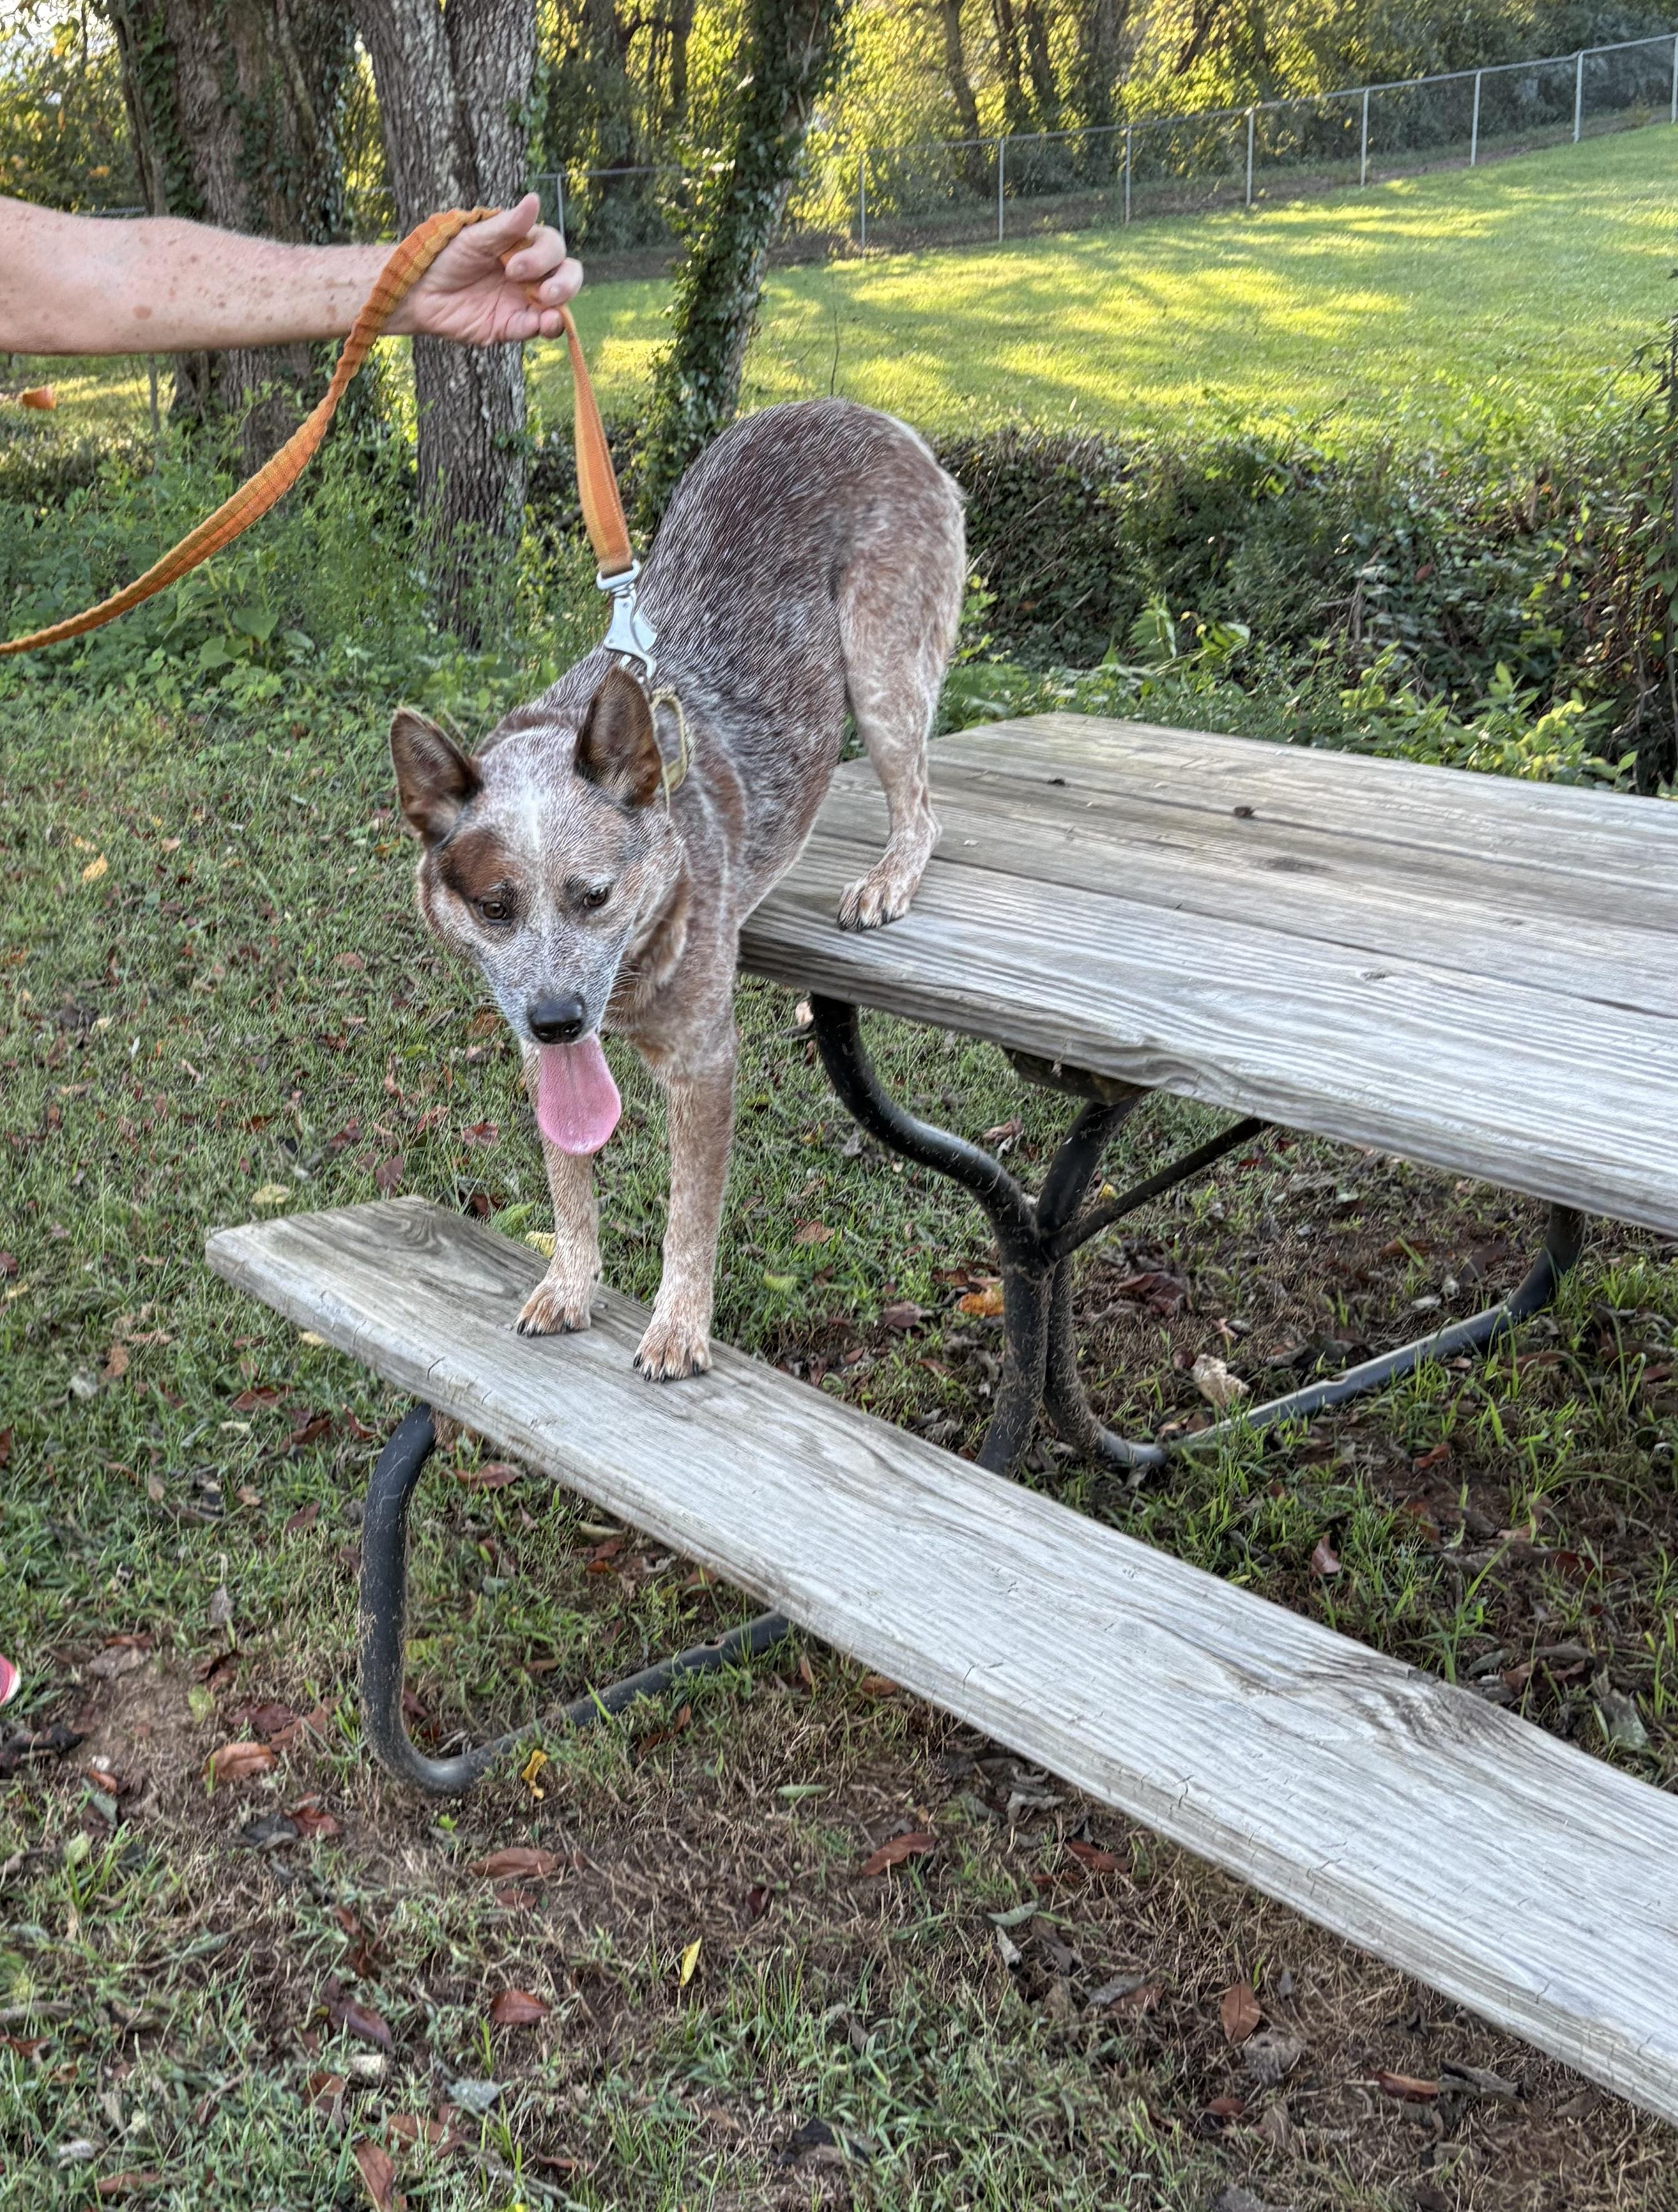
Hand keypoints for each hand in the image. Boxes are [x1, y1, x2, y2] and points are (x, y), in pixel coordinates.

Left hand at [391, 195, 581, 344]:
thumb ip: (507, 226)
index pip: (553, 248)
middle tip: (546, 292)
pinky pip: (536, 328)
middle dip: (565, 283)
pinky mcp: (511, 326)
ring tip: (549, 312)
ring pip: (559, 304)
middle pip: (567, 275)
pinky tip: (542, 324)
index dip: (543, 257)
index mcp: (523, 246)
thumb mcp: (475, 237)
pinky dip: (544, 327)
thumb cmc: (445, 255)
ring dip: (561, 307)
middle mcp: (529, 274)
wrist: (419, 289)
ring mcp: (523, 301)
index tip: (512, 266)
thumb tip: (535, 200)